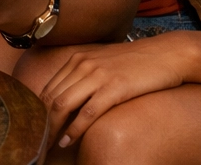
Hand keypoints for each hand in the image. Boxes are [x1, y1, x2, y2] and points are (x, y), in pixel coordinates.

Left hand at [41, 33, 193, 148]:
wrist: (166, 54)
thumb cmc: (135, 63)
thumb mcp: (103, 63)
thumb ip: (85, 76)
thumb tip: (70, 98)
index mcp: (77, 58)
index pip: (47, 88)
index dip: (36, 111)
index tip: (34, 129)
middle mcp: (82, 64)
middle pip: (50, 97)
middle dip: (40, 123)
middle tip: (35, 143)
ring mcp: (97, 75)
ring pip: (63, 104)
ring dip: (51, 128)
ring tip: (46, 146)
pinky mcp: (114, 88)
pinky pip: (87, 112)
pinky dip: (74, 129)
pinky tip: (67, 141)